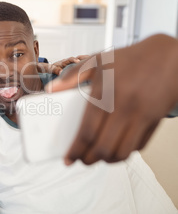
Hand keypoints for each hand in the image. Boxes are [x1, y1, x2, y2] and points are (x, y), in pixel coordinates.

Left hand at [45, 34, 177, 164]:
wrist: (169, 55)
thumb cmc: (130, 58)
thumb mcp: (98, 61)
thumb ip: (72, 76)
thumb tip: (50, 90)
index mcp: (106, 94)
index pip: (87, 132)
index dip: (75, 150)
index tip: (68, 159)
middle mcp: (124, 108)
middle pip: (103, 147)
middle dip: (88, 159)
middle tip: (81, 160)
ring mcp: (142, 116)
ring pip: (122, 152)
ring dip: (107, 160)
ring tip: (97, 157)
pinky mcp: (156, 120)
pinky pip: (140, 146)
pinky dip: (126, 152)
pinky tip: (116, 148)